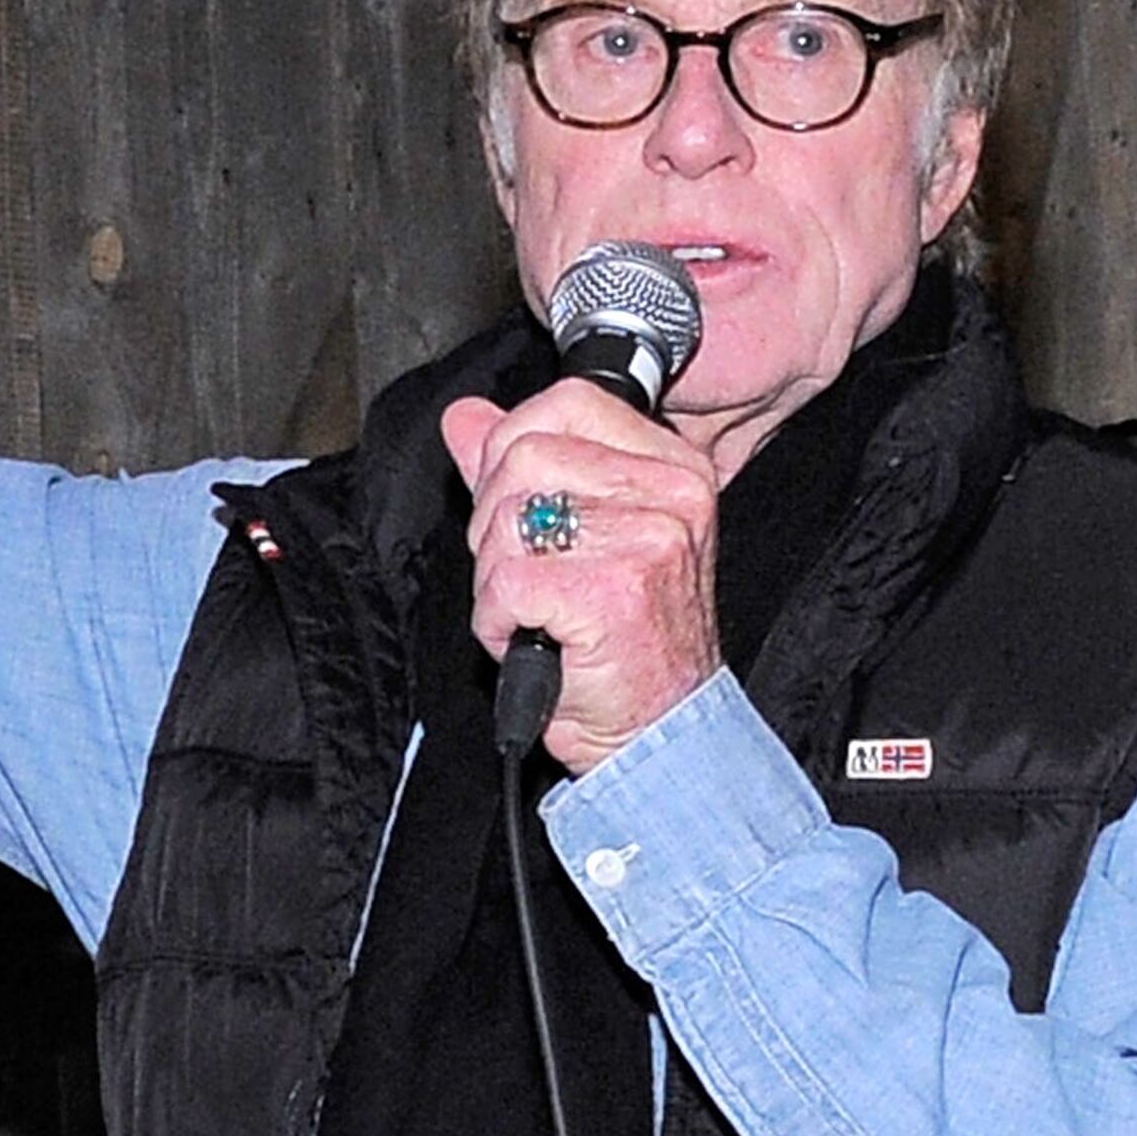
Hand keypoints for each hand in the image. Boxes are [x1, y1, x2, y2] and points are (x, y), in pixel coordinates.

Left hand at [441, 376, 724, 773]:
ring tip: (537, 612)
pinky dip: (496, 622)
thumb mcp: (578, 537)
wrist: (657, 730)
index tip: (524, 510)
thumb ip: (520, 468)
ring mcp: (645, 541)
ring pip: (505, 521)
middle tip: (528, 576)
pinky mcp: (608, 592)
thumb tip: (465, 416)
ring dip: (496, 579)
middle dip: (495, 525)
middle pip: (521, 458)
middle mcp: (670, 495)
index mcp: (671, 467)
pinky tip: (532, 639)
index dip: (513, 452)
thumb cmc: (622, 642)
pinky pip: (503, 583)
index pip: (565, 404)